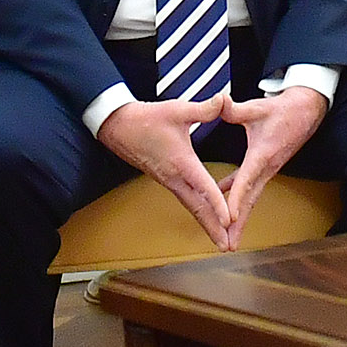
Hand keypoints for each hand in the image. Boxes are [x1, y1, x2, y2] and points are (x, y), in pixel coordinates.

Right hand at [94, 94, 235, 247]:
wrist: (117, 127)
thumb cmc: (146, 119)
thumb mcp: (177, 110)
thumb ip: (203, 109)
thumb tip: (225, 99)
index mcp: (181, 162)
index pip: (203, 186)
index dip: (217, 203)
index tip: (230, 219)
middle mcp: (175, 177)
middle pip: (197, 208)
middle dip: (213, 228)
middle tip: (228, 246)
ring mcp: (169, 182)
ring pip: (192, 207)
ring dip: (207, 224)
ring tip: (221, 241)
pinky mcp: (167, 181)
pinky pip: (186, 200)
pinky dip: (199, 213)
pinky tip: (208, 219)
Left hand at [216, 85, 329, 243]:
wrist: (307, 110)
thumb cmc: (283, 110)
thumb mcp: (258, 107)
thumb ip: (235, 109)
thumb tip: (219, 102)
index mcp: (262, 155)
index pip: (246, 181)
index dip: (236, 199)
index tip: (228, 218)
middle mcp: (266, 168)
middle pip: (250, 201)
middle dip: (238, 224)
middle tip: (228, 244)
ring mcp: (267, 170)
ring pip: (251, 198)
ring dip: (240, 219)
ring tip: (228, 238)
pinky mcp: (266, 168)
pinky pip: (250, 188)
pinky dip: (239, 198)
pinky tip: (224, 199)